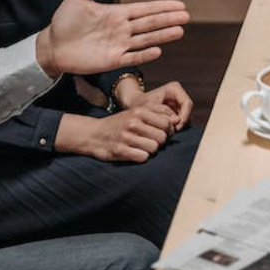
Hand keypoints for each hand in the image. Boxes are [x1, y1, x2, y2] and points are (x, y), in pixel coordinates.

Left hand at [36, 0, 188, 77]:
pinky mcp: (112, 60)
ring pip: (145, 39)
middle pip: (150, 23)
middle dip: (168, 19)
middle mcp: (122, 29)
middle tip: (186, 16)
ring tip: (179, 31)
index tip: (179, 4)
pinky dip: (144, 55)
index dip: (162, 7)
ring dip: (162, 35)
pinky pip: (132, 57)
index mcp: (117, 13)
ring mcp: (119, 45)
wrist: (52, 46)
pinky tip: (158, 50)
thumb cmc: (64, 21)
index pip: (144, 9)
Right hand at [55, 104, 176, 161]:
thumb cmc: (119, 124)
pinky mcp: (121, 150)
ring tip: (142, 147)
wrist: (93, 134)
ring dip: (151, 150)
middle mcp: (133, 123)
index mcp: (139, 111)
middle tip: (151, 141)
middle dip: (160, 141)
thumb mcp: (135, 113)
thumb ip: (155, 114)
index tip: (162, 133)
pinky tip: (135, 153)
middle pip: (162, 137)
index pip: (167, 122)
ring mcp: (126, 137)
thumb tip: (176, 121)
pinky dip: (142, 157)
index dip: (168, 130)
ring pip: (154, 148)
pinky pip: (143, 157)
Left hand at [124, 81, 192, 129]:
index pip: (187, 103)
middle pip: (188, 112)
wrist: (133, 108)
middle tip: (171, 133)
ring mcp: (178, 104)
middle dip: (181, 123)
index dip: (184, 117)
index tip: (175, 128)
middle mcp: (179, 95)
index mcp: (174, 89)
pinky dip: (175, 128)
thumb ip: (163, 113)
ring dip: (178, 126)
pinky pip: (181, 122)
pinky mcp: (176, 112)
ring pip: (186, 118)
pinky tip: (166, 132)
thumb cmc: (139, 105)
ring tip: (167, 133)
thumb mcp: (149, 108)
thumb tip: (177, 121)